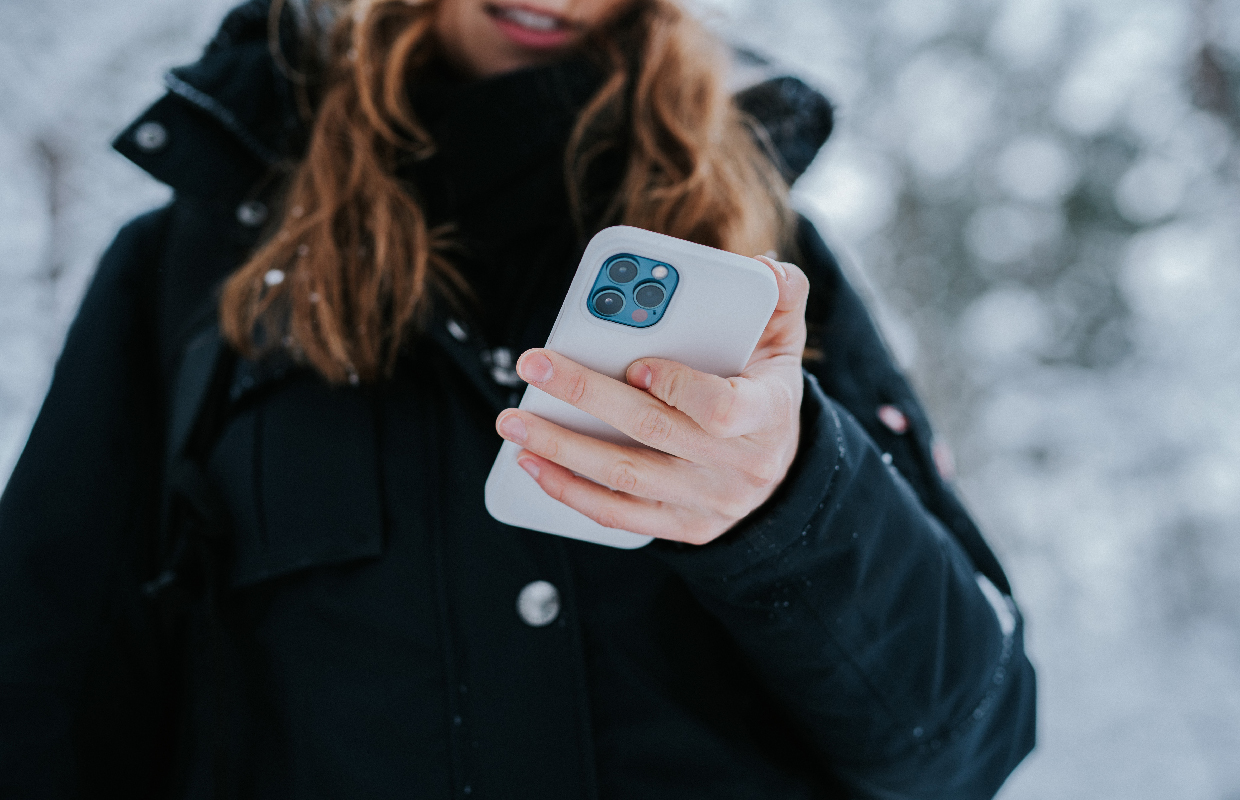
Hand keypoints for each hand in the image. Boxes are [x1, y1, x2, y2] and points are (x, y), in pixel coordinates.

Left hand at [494, 256, 809, 544]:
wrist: (779, 468)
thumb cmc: (766, 390)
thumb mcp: (784, 340)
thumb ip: (781, 295)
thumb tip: (762, 265)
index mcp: (768, 414)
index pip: (723, 409)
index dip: (677, 387)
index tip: (635, 364)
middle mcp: (740, 467)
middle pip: (653, 433)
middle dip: (586, 395)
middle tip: (533, 366)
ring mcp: (710, 503)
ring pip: (626, 476)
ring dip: (561, 448)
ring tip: (514, 420)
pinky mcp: (682, 527)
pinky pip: (619, 514)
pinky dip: (570, 490)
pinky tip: (532, 462)